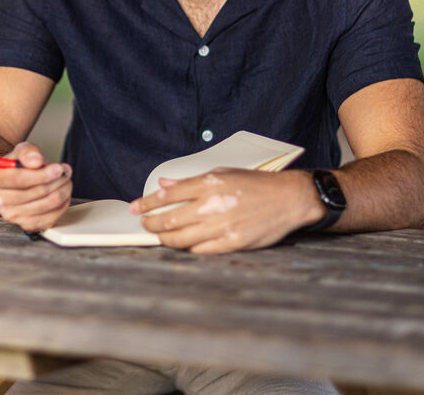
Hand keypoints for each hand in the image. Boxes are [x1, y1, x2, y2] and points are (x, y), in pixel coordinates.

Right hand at [0, 142, 71, 232]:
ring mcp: (10, 216)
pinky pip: (50, 217)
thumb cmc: (17, 165)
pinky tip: (62, 193)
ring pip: (44, 204)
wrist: (15, 182)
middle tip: (64, 171)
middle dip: (54, 181)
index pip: (17, 178)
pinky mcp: (25, 225)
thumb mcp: (21, 151)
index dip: (40, 174)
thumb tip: (36, 161)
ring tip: (65, 179)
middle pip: (32, 193)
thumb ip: (27, 152)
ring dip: (61, 190)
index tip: (58, 168)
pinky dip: (61, 204)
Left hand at [129, 168, 320, 253]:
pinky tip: (183, 245)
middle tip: (144, 225)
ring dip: (165, 239)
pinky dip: (188, 249)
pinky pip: (201, 250)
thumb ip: (191, 182)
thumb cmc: (256, 184)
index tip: (135, 208)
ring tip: (159, 236)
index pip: (167, 195)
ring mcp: (223, 226)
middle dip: (151, 224)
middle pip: (170, 219)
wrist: (289, 198)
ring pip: (182, 238)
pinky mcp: (233, 243)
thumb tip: (166, 184)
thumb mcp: (223, 172)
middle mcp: (213, 204)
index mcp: (209, 183)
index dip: (146, 203)